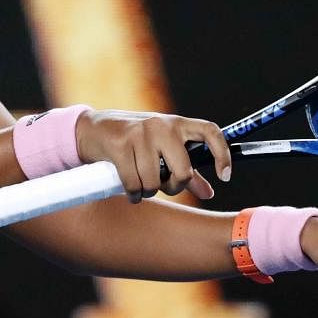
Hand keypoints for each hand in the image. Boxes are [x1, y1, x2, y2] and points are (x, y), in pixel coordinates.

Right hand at [75, 110, 231, 202]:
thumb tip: (209, 193)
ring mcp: (140, 134)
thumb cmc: (133, 141)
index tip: (224, 176)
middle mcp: (161, 125)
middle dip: (174, 187)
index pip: (210, 132)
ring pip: (156, 181)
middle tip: (163, 187)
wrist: (93, 129)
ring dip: (148, 191)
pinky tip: (131, 191)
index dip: (222, 154)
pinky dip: (134, 194)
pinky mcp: (120, 145)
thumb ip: (187, 171)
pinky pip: (134, 183)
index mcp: (177, 124)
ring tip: (141, 185)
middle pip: (183, 171)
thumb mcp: (162, 150)